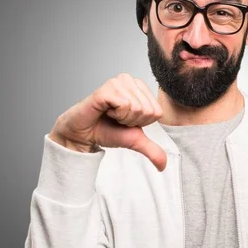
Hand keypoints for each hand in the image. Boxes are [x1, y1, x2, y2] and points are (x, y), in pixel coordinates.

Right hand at [49, 73, 166, 170]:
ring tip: (110, 114)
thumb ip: (152, 150)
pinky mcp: (106, 88)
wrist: (84, 135)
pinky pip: (124, 104)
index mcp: (141, 88)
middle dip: (132, 121)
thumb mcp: (135, 140)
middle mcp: (130, 81)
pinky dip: (115, 114)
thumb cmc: (107, 130)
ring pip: (136, 107)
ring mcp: (118, 82)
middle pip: (147, 110)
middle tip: (116, 118)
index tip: (125, 120)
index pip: (157, 112)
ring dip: (122, 118)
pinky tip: (105, 111)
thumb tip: (164, 166)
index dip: (141, 123)